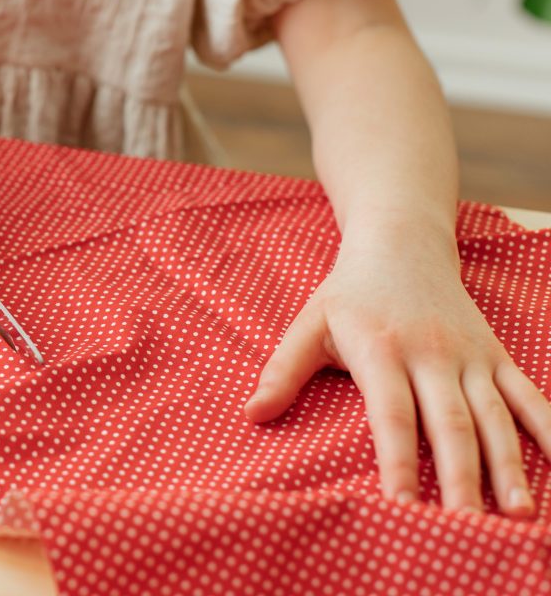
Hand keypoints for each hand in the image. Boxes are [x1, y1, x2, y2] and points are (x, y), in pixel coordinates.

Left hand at [244, 224, 550, 516]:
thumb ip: (283, 370)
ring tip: (517, 513)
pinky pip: (529, 396)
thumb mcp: (308, 324)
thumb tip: (251, 414)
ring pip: (495, 417)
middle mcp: (431, 356)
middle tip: (467, 528)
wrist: (401, 244)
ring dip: (509, 466)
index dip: (396, 462)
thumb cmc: (349, 294)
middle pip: (450, 424)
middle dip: (460, 478)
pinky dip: (549, 430)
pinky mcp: (496, 355)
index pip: (391, 416)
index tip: (401, 506)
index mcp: (381, 351)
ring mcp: (470, 356)